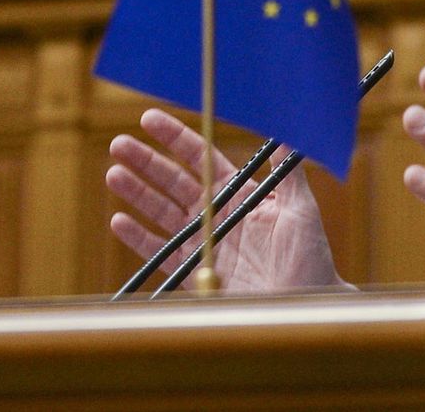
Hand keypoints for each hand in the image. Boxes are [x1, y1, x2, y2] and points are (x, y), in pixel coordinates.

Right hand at [106, 108, 348, 293]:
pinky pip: (162, 254)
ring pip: (162, 212)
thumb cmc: (311, 256)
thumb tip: (287, 127)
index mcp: (241, 193)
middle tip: (118, 144)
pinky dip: (139, 238)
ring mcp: (204, 243)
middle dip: (147, 162)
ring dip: (137, 193)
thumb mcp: (301, 208)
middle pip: (175, 181)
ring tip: (113, 174)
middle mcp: (217, 214)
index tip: (150, 119)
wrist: (307, 305)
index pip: (202, 157)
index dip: (176, 138)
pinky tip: (119, 221)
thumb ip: (286, 171)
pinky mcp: (195, 274)